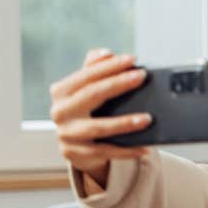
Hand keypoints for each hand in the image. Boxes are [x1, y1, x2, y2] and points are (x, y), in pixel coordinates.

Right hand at [51, 48, 152, 188]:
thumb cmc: (87, 111)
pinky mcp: (77, 154)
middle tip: (141, 76)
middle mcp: (60, 112)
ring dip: (125, 123)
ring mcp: (67, 134)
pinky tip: (144, 148)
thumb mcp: (87, 90)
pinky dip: (127, 151)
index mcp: (61, 92)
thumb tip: (106, 54)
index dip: (110, 66)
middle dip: (118, 84)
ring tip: (148, 118)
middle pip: (92, 94)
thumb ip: (94, 69)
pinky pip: (107, 152)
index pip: (87, 75)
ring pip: (99, 127)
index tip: (133, 59)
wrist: (77, 148)